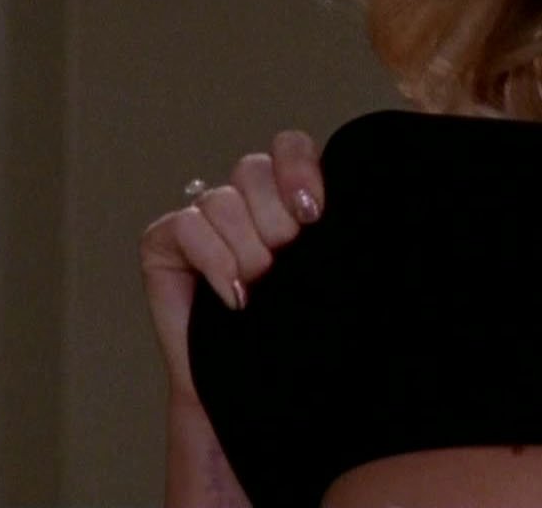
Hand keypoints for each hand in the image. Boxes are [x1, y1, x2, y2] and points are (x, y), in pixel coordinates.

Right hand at [138, 130, 326, 497]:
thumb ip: (338, 235)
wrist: (250, 396)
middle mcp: (243, 203)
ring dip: (244, 249)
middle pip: (253, 169)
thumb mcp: (330, 280)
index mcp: (285, 198)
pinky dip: (211, 260)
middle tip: (283, 262)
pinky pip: (184, 226)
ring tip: (257, 287)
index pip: (289, 145)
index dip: (299, 169)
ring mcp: (201, 221)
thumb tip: (376, 206)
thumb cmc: (296, 341)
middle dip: (274, 220)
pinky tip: (231, 298)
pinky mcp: (164, 243)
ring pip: (221, 200)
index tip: (315, 215)